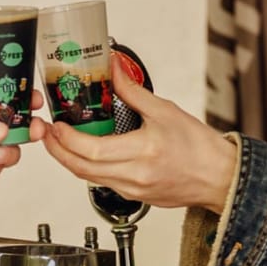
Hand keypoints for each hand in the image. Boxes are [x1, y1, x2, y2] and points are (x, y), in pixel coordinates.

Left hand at [31, 60, 237, 213]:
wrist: (220, 177)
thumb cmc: (200, 148)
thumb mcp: (165, 111)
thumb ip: (132, 91)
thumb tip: (114, 67)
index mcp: (142, 153)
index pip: (90, 151)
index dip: (66, 140)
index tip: (56, 126)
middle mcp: (134, 176)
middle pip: (81, 169)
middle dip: (57, 151)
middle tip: (45, 135)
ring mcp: (133, 190)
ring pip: (89, 179)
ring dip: (70, 161)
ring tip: (60, 142)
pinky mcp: (136, 197)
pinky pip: (103, 183)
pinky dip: (89, 168)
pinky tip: (86, 154)